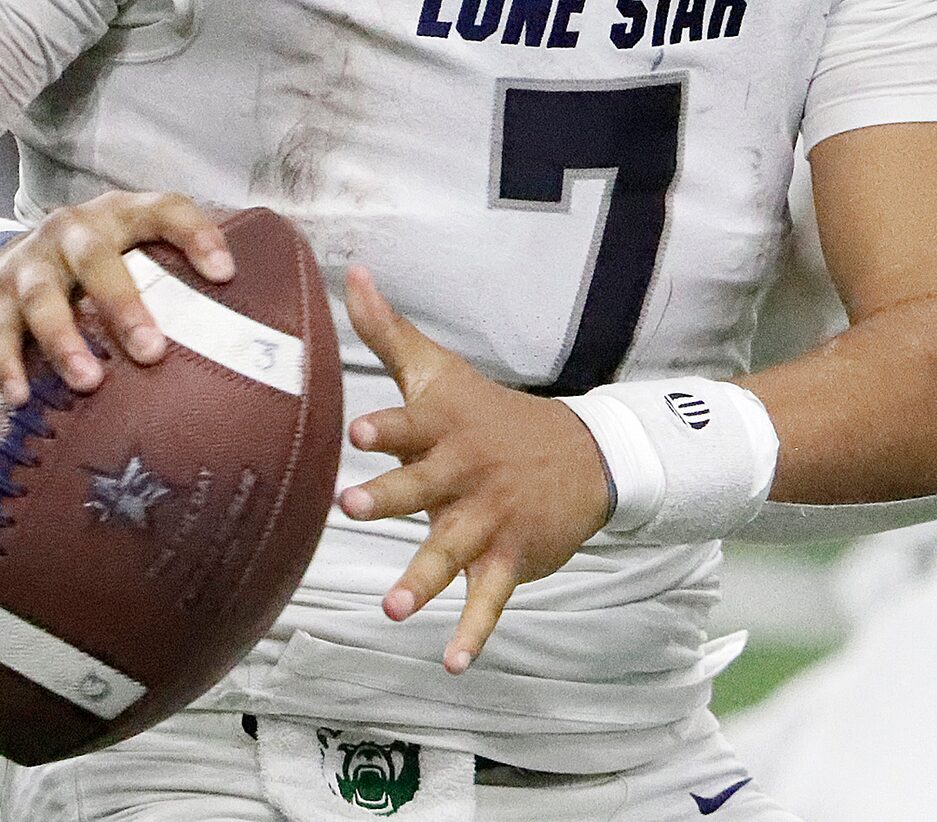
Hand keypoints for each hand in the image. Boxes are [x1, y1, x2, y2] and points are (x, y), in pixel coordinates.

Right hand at [0, 189, 235, 405]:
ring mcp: (30, 262)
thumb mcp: (134, 257)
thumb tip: (252, 341)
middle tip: (152, 351)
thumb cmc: (95, 269)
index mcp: (120, 215)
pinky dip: (9, 364)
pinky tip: (22, 397)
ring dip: (65, 340)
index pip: (165, 210)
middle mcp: (73, 230)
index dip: (196, 235)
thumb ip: (178, 282)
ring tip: (89, 381)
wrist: (4, 266)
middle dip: (124, 304)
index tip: (225, 275)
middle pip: (96, 257)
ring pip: (43, 296)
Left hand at [336, 266, 613, 674]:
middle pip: (423, 485)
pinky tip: (454, 662)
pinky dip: (474, 632)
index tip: (357, 431)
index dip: (386, 427)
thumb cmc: (491, 412)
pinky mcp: (508, 557)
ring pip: (452, 549)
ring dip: (423, 578)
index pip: (411, 422)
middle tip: (351, 506)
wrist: (585, 455)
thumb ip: (388, 331)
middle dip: (390, 496)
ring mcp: (489, 518)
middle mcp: (465, 472)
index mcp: (444, 427)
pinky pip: (488, 598)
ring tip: (394, 608)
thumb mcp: (442, 370)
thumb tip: (351, 274)